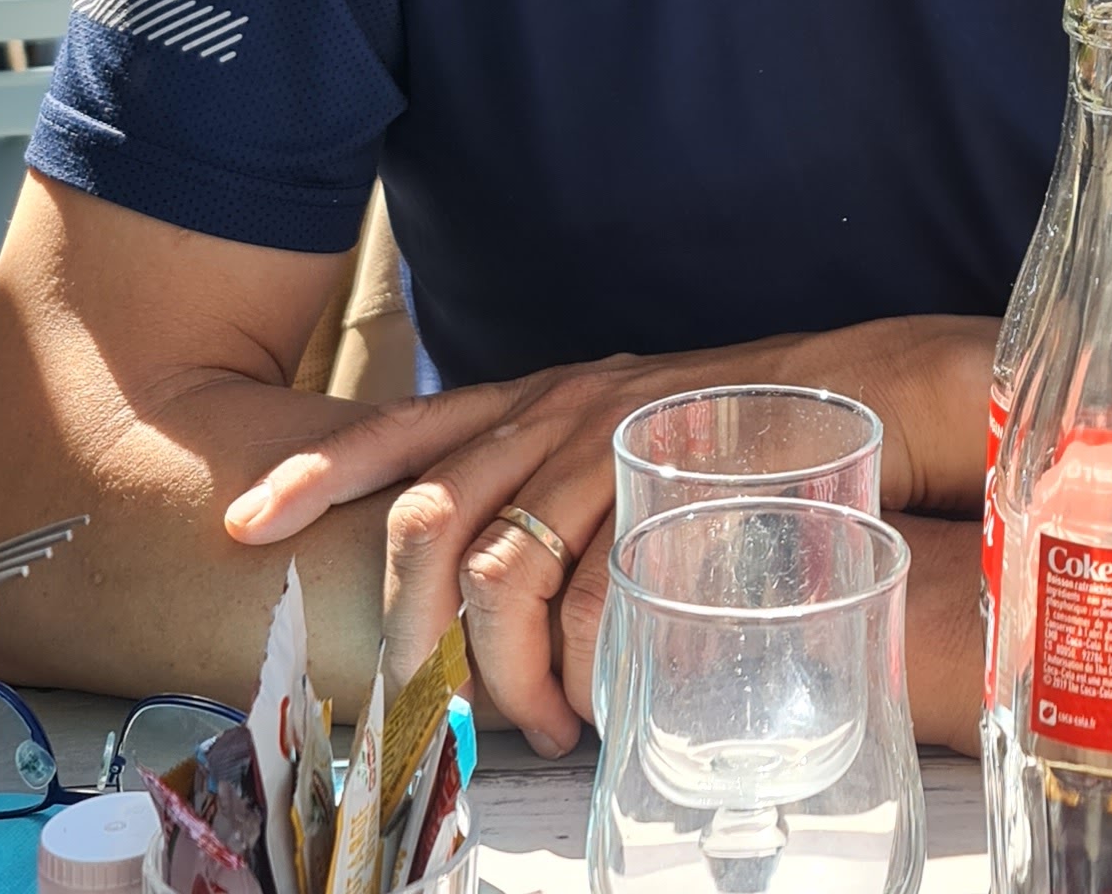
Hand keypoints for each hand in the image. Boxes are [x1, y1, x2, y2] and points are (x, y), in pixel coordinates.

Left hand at [223, 318, 987, 757]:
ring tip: (527, 722)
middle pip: (434, 510)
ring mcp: (616, 437)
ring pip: (505, 563)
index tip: (247, 521)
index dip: (320, 469)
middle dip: (406, 621)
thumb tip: (487, 580)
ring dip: (500, 666)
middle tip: (409, 695)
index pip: (411, 427)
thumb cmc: (740, 434)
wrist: (865, 389)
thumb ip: (560, 482)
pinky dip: (575, 662)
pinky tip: (589, 701)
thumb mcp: (628, 440)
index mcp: (544, 393)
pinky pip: (591, 588)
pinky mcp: (669, 482)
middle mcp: (564, 402)